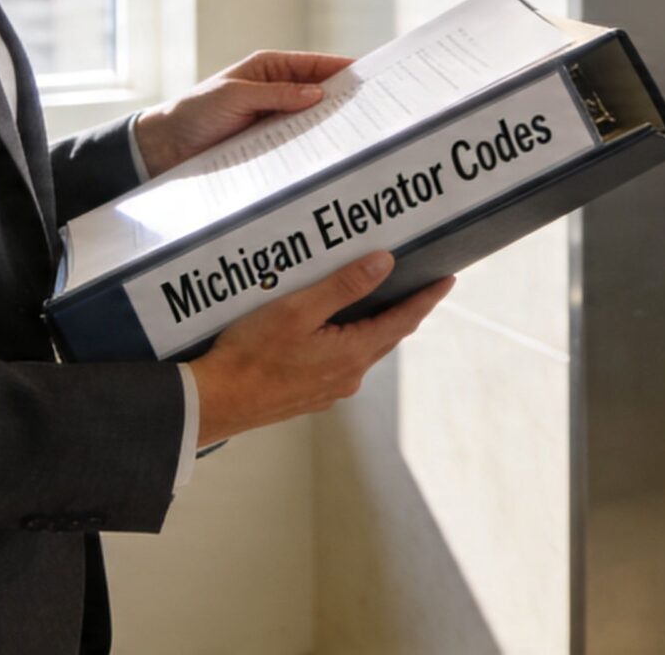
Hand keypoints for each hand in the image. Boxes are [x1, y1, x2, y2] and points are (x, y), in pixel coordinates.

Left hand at [132, 49, 353, 173]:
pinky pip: (298, 144)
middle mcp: (277, 92)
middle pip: (320, 94)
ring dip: (329, 128)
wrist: (166, 148)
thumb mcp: (234, 96)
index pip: (316, 65)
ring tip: (356, 136)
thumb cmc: (195, 111)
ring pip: (312, 121)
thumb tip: (317, 94)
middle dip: (343, 101)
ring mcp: (275, 120)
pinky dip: (312, 148)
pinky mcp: (270, 145)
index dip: (344, 69)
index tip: (370, 77)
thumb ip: (275, 94)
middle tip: (372, 111)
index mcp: (270, 68)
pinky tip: (327, 156)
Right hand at [186, 252, 455, 445]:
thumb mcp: (298, 309)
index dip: (426, 298)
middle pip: (387, 336)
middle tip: (420, 285)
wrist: (216, 401)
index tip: (448, 280)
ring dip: (376, 325)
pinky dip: (350, 341)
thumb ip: (344, 286)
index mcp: (352, 354)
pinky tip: (336, 330)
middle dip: (405, 310)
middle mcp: (348, 376)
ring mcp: (329, 389)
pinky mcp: (310, 394)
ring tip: (380, 300)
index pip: (402, 320)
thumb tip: (384, 264)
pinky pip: (342, 362)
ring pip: (364, 350)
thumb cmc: (250, 355)